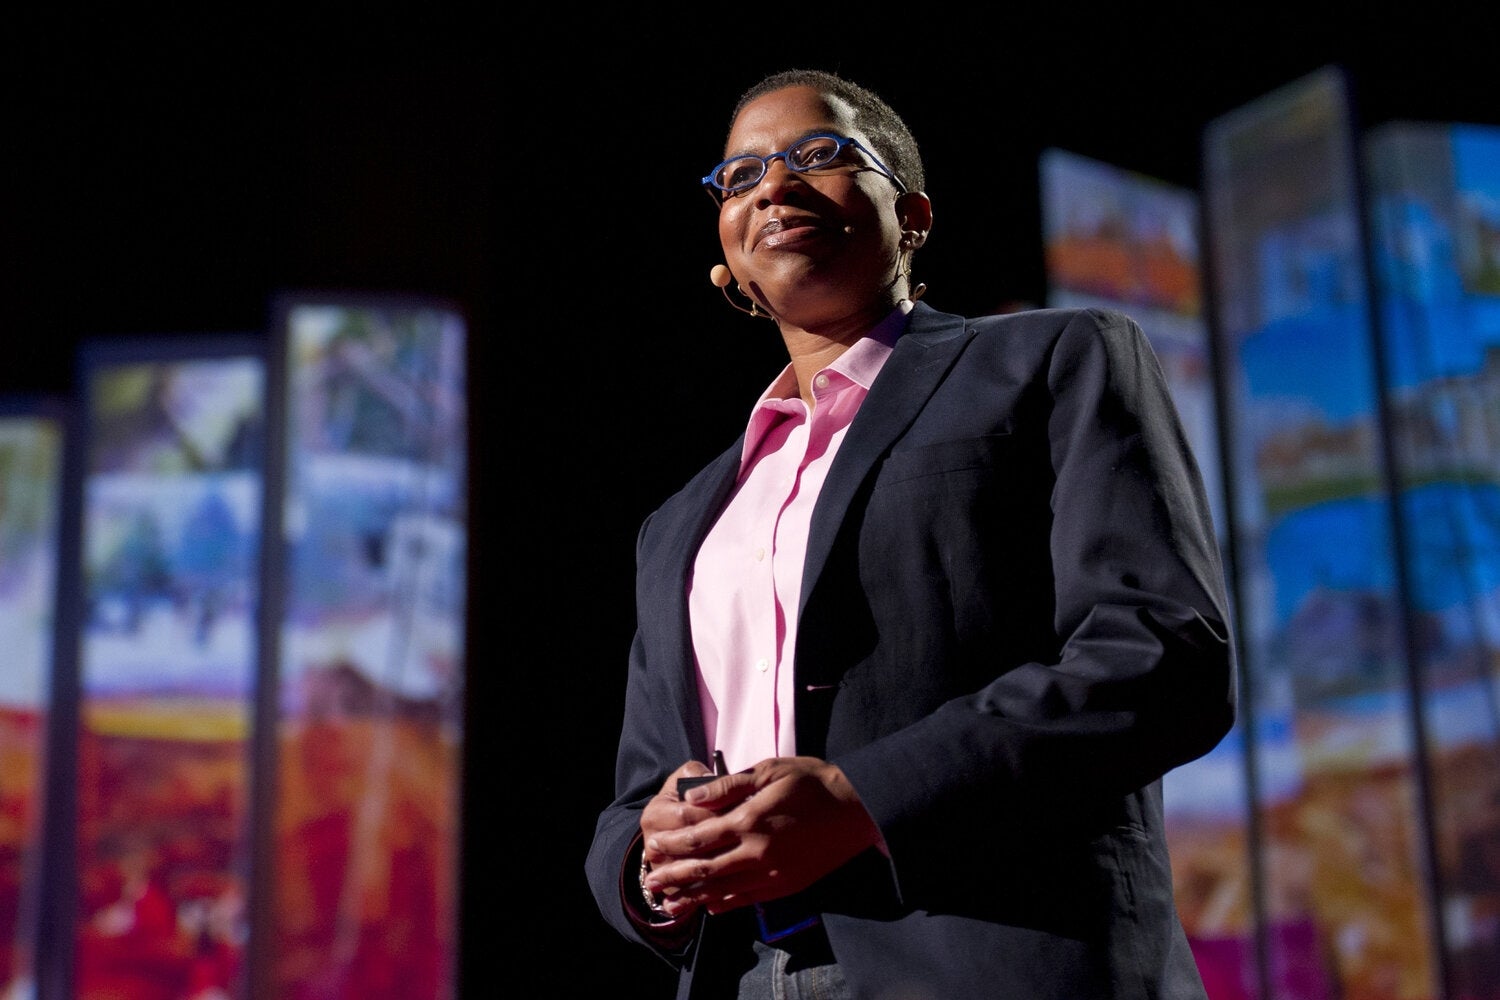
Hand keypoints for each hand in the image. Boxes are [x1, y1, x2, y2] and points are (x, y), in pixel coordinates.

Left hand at [642, 756, 881, 915]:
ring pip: (722, 890)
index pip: (699, 838)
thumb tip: (693, 796)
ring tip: (669, 899)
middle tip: (651, 880)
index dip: (672, 845)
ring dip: (692, 895)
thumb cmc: (813, 782)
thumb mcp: (770, 770)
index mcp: (750, 820)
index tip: (653, 846)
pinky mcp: (786, 886)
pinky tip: (708, 905)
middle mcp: (757, 852)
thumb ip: (729, 786)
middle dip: (674, 875)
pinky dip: (723, 903)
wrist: (858, 809)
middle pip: (704, 870)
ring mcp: (772, 874)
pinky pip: (747, 900)